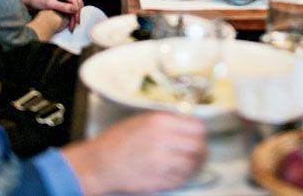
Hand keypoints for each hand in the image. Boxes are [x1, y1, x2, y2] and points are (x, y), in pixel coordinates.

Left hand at [22, 0, 82, 30]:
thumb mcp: (49, 4)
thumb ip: (62, 7)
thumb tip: (75, 10)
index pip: (73, 0)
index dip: (76, 11)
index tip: (75, 21)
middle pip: (76, 1)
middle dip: (76, 13)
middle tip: (74, 25)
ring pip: (75, 2)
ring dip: (75, 13)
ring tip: (72, 23)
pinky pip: (71, 2)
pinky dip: (72, 10)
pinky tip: (70, 18)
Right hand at [62, 112, 206, 195]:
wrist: (100, 163)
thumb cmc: (118, 140)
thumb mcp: (143, 120)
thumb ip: (166, 121)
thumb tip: (185, 125)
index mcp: (160, 122)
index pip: (196, 126)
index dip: (200, 132)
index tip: (199, 135)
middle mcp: (164, 141)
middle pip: (198, 146)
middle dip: (201, 149)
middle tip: (200, 151)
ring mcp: (163, 163)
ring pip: (193, 164)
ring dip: (196, 164)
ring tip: (193, 163)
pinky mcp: (159, 181)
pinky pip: (182, 179)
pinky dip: (186, 176)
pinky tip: (181, 172)